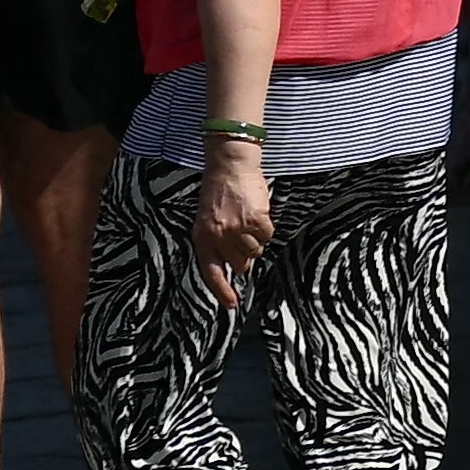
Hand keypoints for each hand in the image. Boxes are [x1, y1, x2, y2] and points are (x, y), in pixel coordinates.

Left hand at [195, 152, 277, 286]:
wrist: (230, 164)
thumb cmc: (219, 193)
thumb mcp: (209, 221)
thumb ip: (219, 244)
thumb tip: (240, 268)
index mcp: (202, 238)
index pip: (212, 273)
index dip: (222, 291)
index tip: (232, 305)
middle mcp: (217, 236)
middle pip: (240, 263)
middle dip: (245, 253)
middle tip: (243, 232)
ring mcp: (237, 228)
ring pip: (256, 251)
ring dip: (256, 238)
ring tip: (248, 218)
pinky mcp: (255, 220)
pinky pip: (268, 235)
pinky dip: (266, 226)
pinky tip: (257, 211)